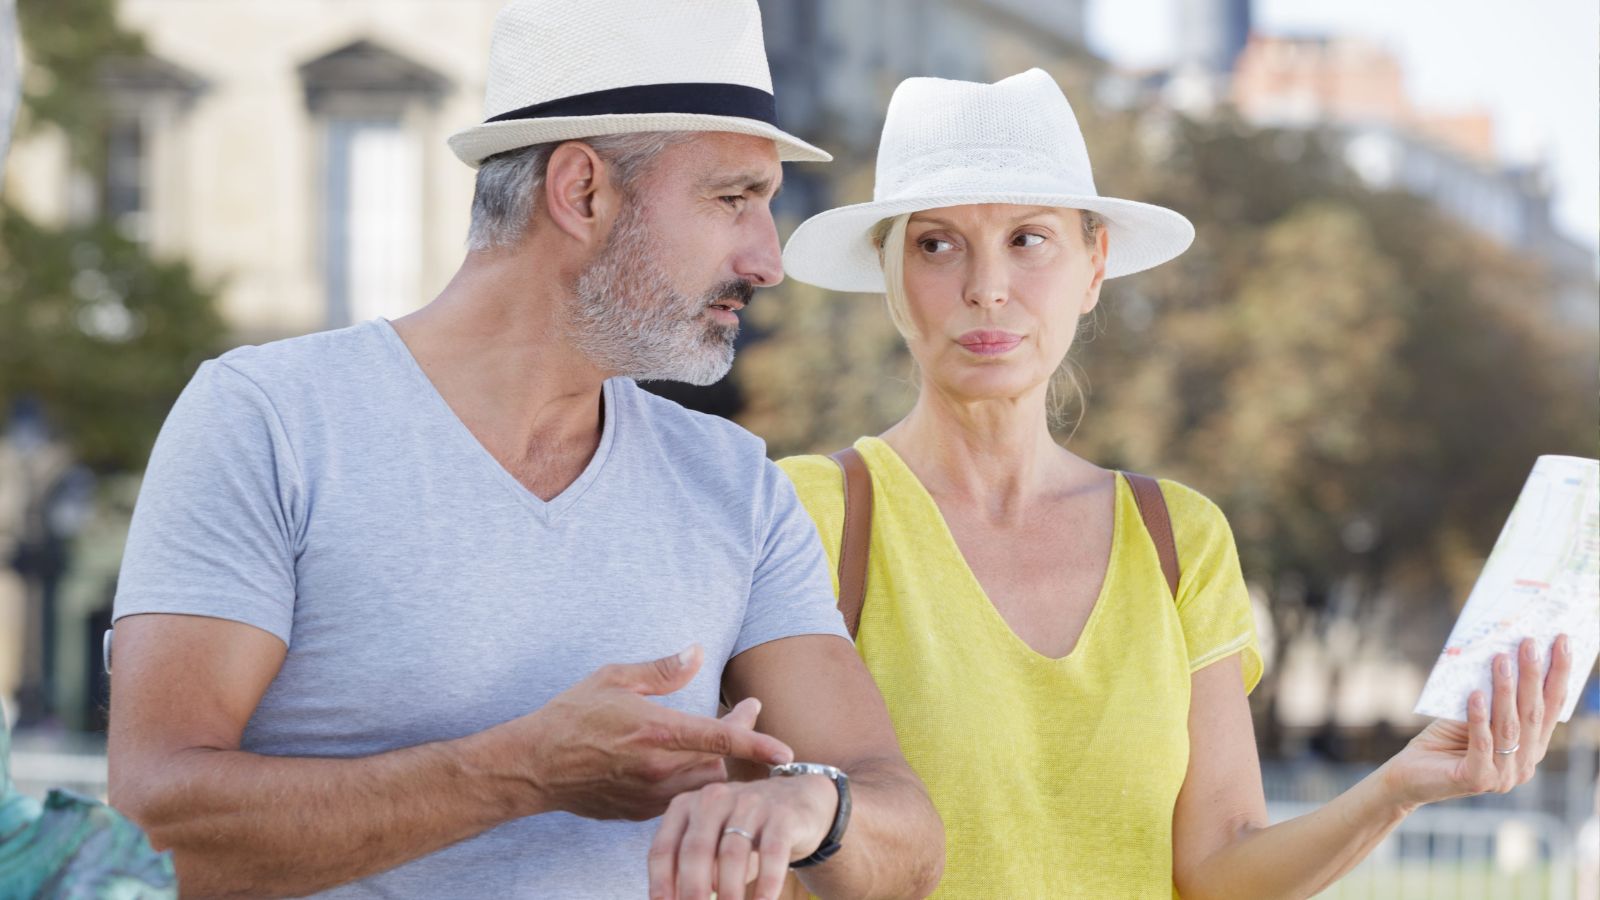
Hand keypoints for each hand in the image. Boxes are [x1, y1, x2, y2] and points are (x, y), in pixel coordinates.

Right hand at [497, 645, 794, 820]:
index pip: (719, 738)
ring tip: (722, 739)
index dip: (756, 743)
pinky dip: (694, 783)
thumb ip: (661, 669)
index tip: (786, 751)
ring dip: (720, 764)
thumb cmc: (572, 716)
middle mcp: (658, 768)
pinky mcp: (640, 812)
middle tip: (742, 712)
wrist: (534, 766)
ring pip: (705, 785)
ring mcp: (650, 795)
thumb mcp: (614, 678)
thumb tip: (696, 652)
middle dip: (740, 740)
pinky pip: (681, 800)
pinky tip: (691, 764)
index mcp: (657, 731)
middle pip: (720, 762)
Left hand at [647, 772, 835, 899]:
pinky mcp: (782, 815)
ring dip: (729, 894)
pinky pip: (772, 853)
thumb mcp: (711, 843)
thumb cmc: (742, 832)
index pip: (663, 849)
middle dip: (692, 891)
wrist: (797, 801)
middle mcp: (714, 798)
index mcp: (686, 806)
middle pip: (696, 850)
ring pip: (732, 854)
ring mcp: (750, 803)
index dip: (660, 884)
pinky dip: (767, 884)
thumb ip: (690, 869)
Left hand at [1381, 635, 1570, 809]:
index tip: (1561, 642)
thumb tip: (1500, 654)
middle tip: (1530, 643)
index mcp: (1529, 748)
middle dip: (1534, 675)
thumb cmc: (1442, 741)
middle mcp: (1523, 764)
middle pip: (1533, 714)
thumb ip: (1489, 697)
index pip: (1550, 708)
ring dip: (1506, 689)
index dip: (1558, 675)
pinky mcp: (1477, 780)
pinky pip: (1481, 744)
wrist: (1409, 775)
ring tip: (1500, 658)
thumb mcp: (1470, 715)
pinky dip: (1479, 718)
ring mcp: (1503, 776)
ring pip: (1509, 726)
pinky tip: (1475, 694)